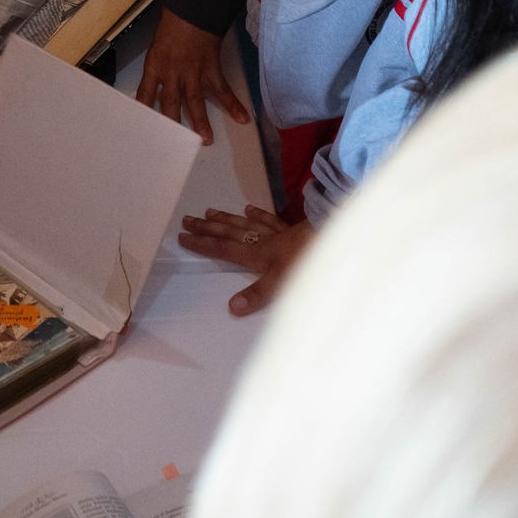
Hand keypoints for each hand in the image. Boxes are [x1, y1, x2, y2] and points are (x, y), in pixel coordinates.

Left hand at [135, 9, 246, 145]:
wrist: (192, 10)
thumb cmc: (172, 27)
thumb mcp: (157, 48)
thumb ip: (158, 70)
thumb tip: (159, 90)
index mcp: (155, 67)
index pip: (145, 94)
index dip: (143, 111)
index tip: (141, 128)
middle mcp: (172, 73)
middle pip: (171, 102)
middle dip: (173, 123)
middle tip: (175, 143)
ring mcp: (192, 72)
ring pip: (195, 100)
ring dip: (201, 121)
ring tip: (206, 139)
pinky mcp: (211, 68)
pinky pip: (222, 89)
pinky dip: (233, 103)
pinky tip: (241, 117)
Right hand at [178, 206, 313, 315]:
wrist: (334, 239)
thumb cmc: (307, 263)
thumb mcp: (281, 283)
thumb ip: (256, 295)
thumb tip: (231, 307)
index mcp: (257, 255)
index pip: (224, 249)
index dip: (202, 244)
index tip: (183, 237)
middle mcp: (262, 242)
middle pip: (229, 233)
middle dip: (207, 228)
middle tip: (187, 220)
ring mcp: (277, 234)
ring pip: (245, 224)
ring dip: (226, 219)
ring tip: (209, 212)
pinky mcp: (293, 230)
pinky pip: (270, 220)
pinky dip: (258, 214)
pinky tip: (249, 209)